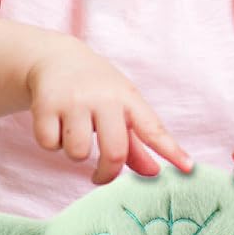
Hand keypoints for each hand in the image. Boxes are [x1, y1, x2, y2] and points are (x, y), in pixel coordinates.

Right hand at [26, 39, 192, 184]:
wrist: (55, 57)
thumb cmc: (95, 88)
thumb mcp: (120, 106)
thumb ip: (136, 142)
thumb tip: (153, 173)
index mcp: (127, 98)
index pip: (153, 128)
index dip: (171, 150)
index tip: (188, 168)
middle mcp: (103, 98)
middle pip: (113, 152)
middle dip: (106, 173)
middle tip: (99, 176)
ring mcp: (73, 101)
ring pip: (78, 153)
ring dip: (75, 152)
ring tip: (74, 133)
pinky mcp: (45, 105)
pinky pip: (50, 145)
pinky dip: (52, 143)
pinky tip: (55, 125)